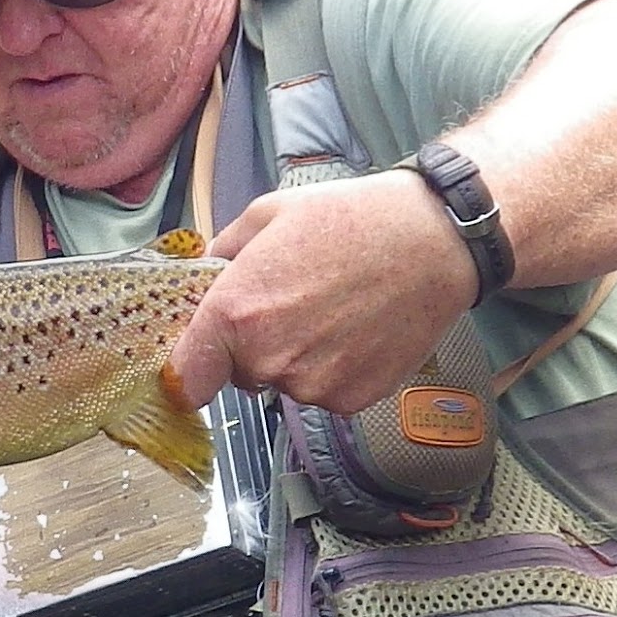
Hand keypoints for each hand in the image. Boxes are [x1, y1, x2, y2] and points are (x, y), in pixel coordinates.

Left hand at [170, 170, 478, 413]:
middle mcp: (269, 360)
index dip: (187, 371)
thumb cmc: (347, 220)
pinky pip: (323, 391)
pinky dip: (332, 369)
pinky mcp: (352, 400)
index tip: (196, 361)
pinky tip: (354, 330)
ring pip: (283, 382)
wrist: (431, 241)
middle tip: (287, 304)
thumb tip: (203, 276)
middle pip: (237, 374)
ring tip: (329, 311)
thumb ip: (221, 254)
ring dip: (295, 358)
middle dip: (250, 347)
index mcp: (235, 314)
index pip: (186, 379)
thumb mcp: (265, 216)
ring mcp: (312, 385)